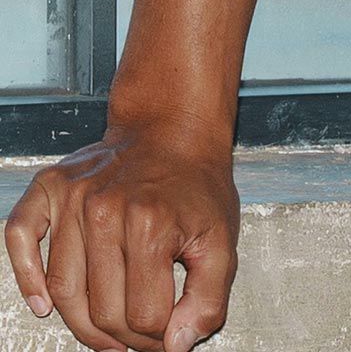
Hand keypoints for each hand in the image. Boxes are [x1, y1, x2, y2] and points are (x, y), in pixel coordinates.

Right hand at [4, 119, 238, 351]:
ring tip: (105, 334)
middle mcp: (106, 210)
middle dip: (123, 338)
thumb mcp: (222, 238)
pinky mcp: (51, 187)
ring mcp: (74, 198)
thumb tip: (177, 345)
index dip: (159, 338)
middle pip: (102, 310)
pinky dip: (26, 277)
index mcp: (151, 224)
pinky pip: (20, 237)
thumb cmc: (196, 183)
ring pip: (63, 289)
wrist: (174, 128)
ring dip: (82, 324)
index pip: (144, 316)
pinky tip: (44, 304)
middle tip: (137, 339)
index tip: (166, 336)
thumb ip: (209, 298)